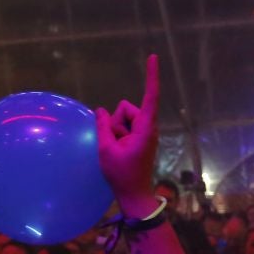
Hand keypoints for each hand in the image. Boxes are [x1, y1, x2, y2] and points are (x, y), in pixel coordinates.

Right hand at [94, 54, 162, 215]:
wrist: (134, 196)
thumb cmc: (122, 175)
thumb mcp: (106, 150)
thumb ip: (103, 126)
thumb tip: (100, 110)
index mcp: (146, 128)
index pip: (150, 96)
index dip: (151, 76)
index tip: (153, 57)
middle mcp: (148, 127)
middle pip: (125, 108)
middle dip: (116, 122)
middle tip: (116, 146)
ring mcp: (144, 133)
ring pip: (122, 118)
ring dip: (116, 131)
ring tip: (118, 151)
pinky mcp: (140, 138)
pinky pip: (123, 127)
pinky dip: (117, 135)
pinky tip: (118, 151)